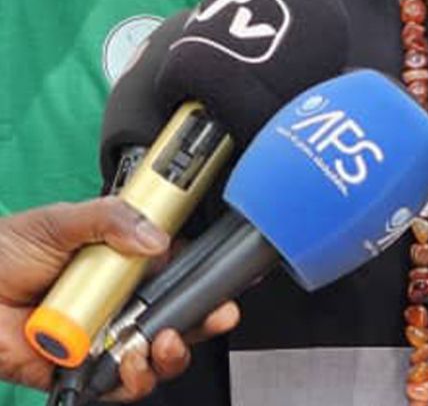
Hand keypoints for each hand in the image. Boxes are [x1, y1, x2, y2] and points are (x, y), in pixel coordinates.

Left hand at [0, 198, 238, 399]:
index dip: (207, 278)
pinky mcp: (76, 371)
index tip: (229, 278)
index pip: (178, 272)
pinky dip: (130, 379)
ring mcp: (99, 338)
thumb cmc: (3, 252)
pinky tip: (128, 362)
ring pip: (153, 355)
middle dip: (205, 321)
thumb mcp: (60, 221)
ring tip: (160, 341)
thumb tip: (155, 237)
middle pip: (177, 318)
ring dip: (168, 354)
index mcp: (122, 266)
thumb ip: (109, 218)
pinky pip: (115, 385)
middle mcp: (117, 304)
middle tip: (216, 314)